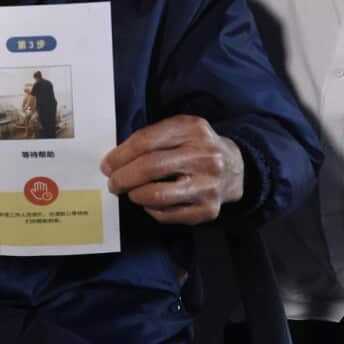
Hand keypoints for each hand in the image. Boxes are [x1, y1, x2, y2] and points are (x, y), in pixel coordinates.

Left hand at [100, 115, 243, 224]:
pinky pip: (167, 215)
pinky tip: (149, 202)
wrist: (236, 169)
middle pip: (150, 167)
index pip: (146, 141)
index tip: (107, 164)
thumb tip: (114, 160)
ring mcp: (208, 186)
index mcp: (193, 130)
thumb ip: (151, 138)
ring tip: (130, 192)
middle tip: (112, 183)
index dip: (121, 155)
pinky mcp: (208, 210)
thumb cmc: (196, 147)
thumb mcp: (180, 130)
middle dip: (123, 177)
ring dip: (135, 195)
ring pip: (157, 195)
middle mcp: (204, 157)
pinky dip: (151, 209)